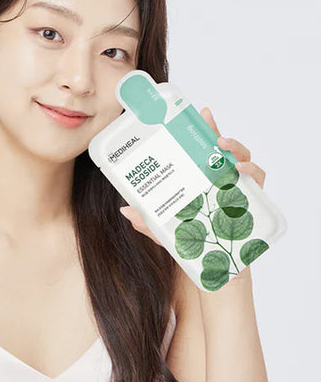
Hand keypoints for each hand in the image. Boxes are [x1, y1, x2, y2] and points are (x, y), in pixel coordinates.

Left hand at [119, 106, 266, 246]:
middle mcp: (220, 179)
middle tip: (209, 125)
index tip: (198, 113)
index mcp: (200, 179)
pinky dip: (252, 171)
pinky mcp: (251, 201)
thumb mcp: (163, 231)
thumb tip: (125, 210)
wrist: (213, 268)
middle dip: (218, 133)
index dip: (202, 130)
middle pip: (223, 150)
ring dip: (235, 148)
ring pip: (243, 159)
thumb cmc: (190, 242)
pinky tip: (240, 170)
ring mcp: (238, 188)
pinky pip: (257, 180)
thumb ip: (146, 221)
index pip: (202, 150)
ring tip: (222, 147)